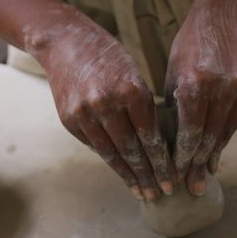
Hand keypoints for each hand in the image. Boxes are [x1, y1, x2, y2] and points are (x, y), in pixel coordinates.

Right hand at [31, 11, 174, 200]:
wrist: (64, 43)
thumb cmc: (109, 58)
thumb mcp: (134, 75)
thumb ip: (143, 108)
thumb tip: (155, 146)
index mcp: (130, 90)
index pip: (150, 136)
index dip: (161, 162)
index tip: (172, 180)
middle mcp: (106, 104)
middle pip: (131, 150)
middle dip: (148, 175)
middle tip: (161, 193)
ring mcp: (84, 114)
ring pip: (111, 154)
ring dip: (129, 176)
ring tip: (143, 192)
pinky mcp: (69, 121)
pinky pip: (95, 147)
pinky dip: (111, 161)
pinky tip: (123, 173)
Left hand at [165, 0, 236, 194]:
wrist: (226, 14)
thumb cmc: (191, 43)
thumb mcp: (173, 73)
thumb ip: (175, 107)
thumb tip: (172, 144)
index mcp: (196, 84)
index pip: (189, 134)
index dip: (183, 159)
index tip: (176, 176)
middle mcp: (224, 88)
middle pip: (209, 139)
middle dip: (198, 165)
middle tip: (193, 187)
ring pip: (226, 132)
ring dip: (214, 154)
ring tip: (206, 174)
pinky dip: (226, 134)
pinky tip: (218, 149)